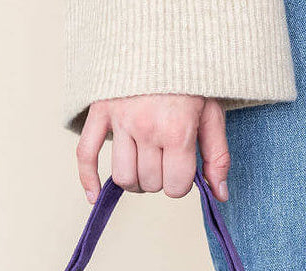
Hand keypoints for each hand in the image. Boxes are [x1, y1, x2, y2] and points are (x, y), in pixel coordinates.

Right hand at [76, 94, 230, 203]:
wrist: (161, 41)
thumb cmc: (190, 81)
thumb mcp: (212, 115)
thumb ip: (218, 157)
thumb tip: (219, 195)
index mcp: (177, 131)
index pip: (175, 186)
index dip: (181, 184)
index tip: (183, 169)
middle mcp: (147, 128)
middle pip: (150, 183)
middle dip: (160, 179)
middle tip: (166, 160)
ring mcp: (120, 121)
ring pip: (123, 176)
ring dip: (135, 180)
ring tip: (144, 165)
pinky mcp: (100, 112)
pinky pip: (86, 153)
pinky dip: (88, 179)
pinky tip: (96, 195)